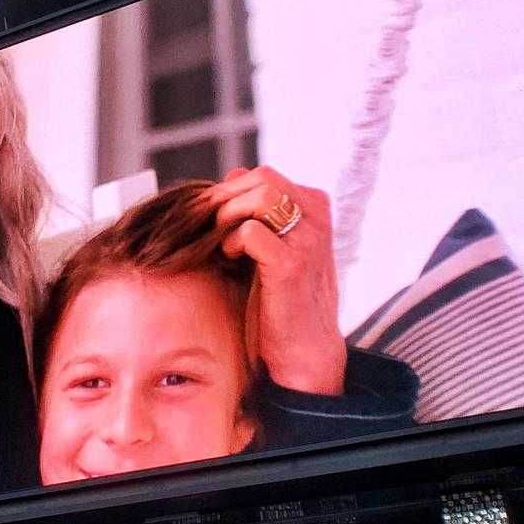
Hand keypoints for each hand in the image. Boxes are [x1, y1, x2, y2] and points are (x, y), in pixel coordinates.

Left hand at [206, 167, 346, 394]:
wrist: (304, 349)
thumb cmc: (284, 297)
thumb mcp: (275, 243)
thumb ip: (260, 209)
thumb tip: (233, 174)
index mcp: (314, 208)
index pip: (265, 175)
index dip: (231, 189)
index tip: (212, 213)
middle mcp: (316, 219)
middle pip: (262, 178)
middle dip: (225, 197)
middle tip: (208, 223)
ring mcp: (307, 240)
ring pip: (260, 195)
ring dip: (229, 214)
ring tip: (221, 239)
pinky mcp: (290, 265)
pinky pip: (252, 231)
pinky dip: (232, 240)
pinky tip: (230, 257)